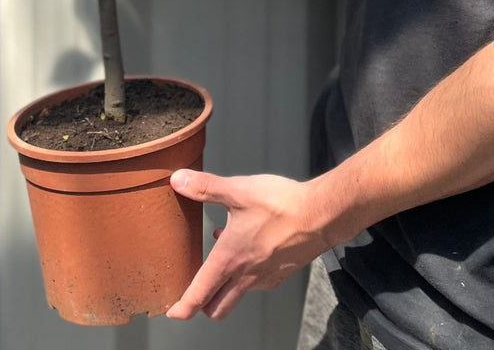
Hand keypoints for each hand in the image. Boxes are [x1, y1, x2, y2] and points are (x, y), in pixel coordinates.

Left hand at [165, 169, 330, 319]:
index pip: (199, 295)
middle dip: (203, 306)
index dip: (182, 308)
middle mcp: (245, 276)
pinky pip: (257, 283)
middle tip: (195, 294)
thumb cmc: (281, 205)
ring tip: (223, 261)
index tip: (173, 312)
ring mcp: (264, 278)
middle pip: (217, 308)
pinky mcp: (281, 274)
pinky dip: (248, 274)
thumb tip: (178, 180)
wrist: (320, 215)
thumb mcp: (238, 191)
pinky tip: (250, 249)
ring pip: (238, 295)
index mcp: (229, 259)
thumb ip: (206, 187)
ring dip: (226, 286)